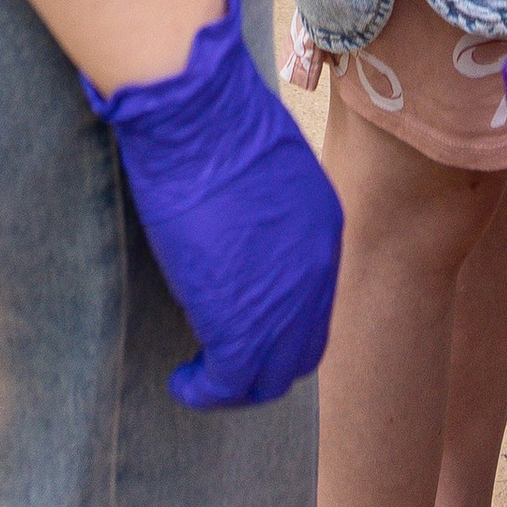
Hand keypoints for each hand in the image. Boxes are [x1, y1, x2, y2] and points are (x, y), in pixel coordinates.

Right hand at [84, 0, 343, 405]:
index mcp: (324, 230)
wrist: (198, 116)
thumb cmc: (218, 123)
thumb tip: (244, 237)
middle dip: (264, 364)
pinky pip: (228, 382)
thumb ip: (269, 214)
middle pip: (301, 350)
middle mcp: (315, 274)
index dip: (280, 323)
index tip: (243, 323)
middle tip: (222, 363)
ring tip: (199, 377)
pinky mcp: (239, 323)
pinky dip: (204, 390)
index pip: (313, 304)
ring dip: (234, 384)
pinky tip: (183, 381)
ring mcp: (281, 303)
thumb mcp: (266, 169)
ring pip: (269, 376)